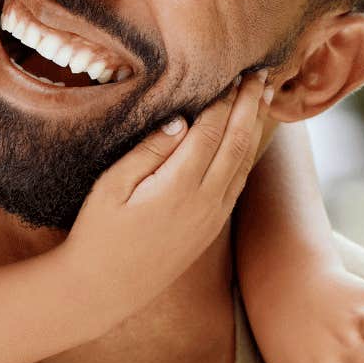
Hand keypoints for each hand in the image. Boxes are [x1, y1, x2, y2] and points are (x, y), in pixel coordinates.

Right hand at [64, 71, 273, 316]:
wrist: (104, 289)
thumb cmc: (98, 233)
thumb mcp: (112, 187)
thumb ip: (148, 151)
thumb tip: (181, 121)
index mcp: (179, 186)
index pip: (212, 131)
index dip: (225, 100)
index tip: (234, 73)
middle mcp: (205, 202)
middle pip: (237, 143)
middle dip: (250, 106)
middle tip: (261, 74)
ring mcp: (212, 217)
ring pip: (244, 163)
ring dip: (256, 127)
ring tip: (264, 97)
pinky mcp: (211, 229)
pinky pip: (238, 184)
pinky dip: (247, 154)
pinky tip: (248, 138)